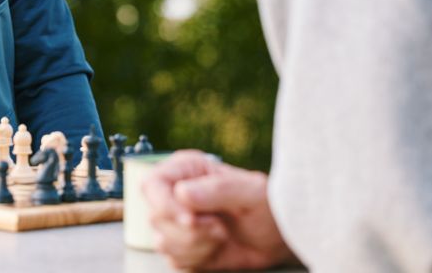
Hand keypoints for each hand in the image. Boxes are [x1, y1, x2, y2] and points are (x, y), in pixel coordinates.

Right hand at [142, 150, 297, 270]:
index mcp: (186, 170)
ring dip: (197, 246)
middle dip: (191, 231)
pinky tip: (216, 249)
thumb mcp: (251, 192)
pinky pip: (173, 261)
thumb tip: (181, 193)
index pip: (152, 184)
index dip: (165, 205)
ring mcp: (176, 222)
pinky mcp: (181, 247)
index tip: (191, 220)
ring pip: (162, 242)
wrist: (279, 238)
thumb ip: (218, 189)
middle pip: (156, 217)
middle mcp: (175, 194)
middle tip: (220, 228)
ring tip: (221, 236)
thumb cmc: (268, 206)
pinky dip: (197, 260)